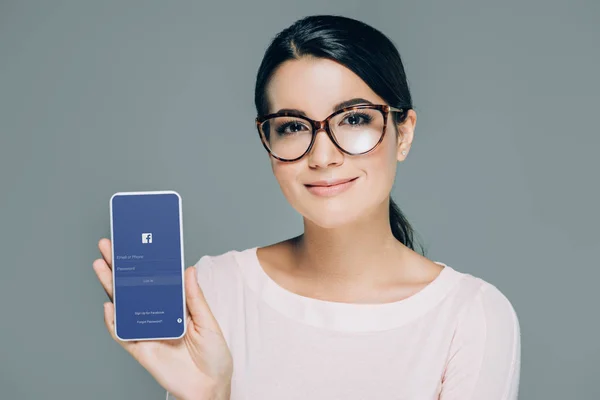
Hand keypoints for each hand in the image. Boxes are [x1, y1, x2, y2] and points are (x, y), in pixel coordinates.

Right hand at [93, 238, 232, 399]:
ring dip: (112, 287)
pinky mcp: (141, 349)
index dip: (144, 264)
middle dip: (120, 268)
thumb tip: (188, 270)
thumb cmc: (214, 356)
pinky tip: (109, 305)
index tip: (136, 244)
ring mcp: (147, 331)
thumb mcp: (208, 322)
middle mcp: (158, 316)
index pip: (155, 281)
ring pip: (124, 306)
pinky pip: (123, 334)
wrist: (210, 388)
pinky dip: (114, 321)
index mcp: (175, 307)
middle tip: (107, 247)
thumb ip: (194, 298)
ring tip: (101, 267)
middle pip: (134, 289)